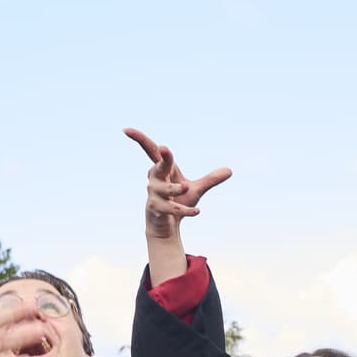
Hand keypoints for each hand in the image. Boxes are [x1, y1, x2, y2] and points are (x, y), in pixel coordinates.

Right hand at [127, 127, 232, 243]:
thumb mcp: (196, 190)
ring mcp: (153, 194)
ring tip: (187, 187)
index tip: (126, 130)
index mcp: (163, 170)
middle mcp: (155, 179)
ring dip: (176, 188)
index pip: (151, 151)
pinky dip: (185, 210)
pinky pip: (171, 208)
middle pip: (158, 166)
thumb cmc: (178, 202)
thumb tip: (230, 170)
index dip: (140, 139)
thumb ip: (210, 179)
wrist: (168, 227)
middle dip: (163, 158)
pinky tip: (197, 212)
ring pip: (165, 189)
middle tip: (166, 149)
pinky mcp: (155, 209)